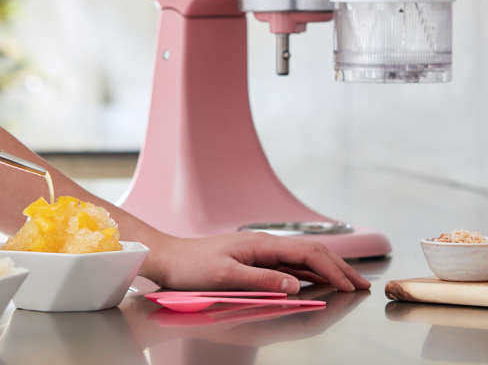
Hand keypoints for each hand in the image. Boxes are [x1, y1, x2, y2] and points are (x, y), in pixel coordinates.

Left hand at [141, 232, 370, 293]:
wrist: (168, 259)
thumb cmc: (190, 266)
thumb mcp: (224, 276)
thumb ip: (261, 280)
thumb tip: (295, 285)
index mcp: (259, 244)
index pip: (307, 253)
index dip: (333, 269)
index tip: (351, 285)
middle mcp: (262, 244)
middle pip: (310, 252)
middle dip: (339, 267)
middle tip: (362, 284)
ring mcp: (258, 252)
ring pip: (302, 259)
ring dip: (327, 269)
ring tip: (349, 282)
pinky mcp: (252, 261)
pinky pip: (289, 266)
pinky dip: (309, 273)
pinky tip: (317, 281)